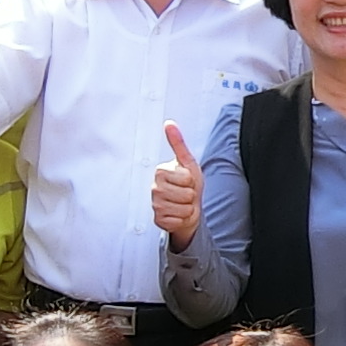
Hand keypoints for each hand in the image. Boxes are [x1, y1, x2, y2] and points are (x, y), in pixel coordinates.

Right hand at [150, 122, 202, 246]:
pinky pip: (177, 221)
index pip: (185, 178)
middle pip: (185, 194)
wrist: (188, 206)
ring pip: (183, 209)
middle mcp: (154, 188)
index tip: (187, 180)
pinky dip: (183, 219)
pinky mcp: (158, 219)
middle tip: (185, 193)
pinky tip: (178, 213)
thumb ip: (178, 143)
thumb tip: (169, 123)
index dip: (191, 180)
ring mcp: (155, 204)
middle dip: (191, 195)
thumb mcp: (187, 162)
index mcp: (160, 171)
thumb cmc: (188, 184)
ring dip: (188, 208)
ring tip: (183, 203)